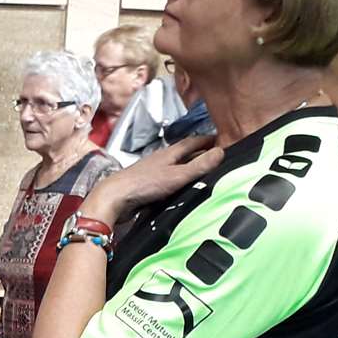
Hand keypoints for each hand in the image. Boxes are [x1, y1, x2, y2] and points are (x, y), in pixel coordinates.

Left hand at [84, 134, 223, 221]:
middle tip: (215, 156)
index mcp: (169, 153)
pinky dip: (178, 182)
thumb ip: (199, 165)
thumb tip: (221, 151)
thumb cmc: (145, 184)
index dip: (206, 140)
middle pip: (184, 154)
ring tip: (203, 173)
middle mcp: (161, 160)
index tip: (220, 139)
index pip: (192, 142)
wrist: (115, 198)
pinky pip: (168, 181)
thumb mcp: (177, 175)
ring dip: (188, 168)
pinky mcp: (147, 187)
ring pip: (175, 167)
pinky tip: (182, 190)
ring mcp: (153, 173)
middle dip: (199, 153)